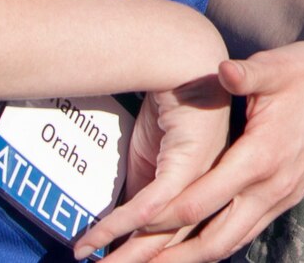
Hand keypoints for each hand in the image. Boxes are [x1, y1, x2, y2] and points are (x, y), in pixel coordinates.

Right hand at [70, 72, 231, 260]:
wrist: (182, 61)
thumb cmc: (169, 108)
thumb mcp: (152, 159)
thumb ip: (144, 191)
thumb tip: (125, 227)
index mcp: (207, 191)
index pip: (180, 237)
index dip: (150, 258)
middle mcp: (209, 189)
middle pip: (172, 243)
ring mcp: (201, 177)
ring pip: (161, 231)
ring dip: (128, 255)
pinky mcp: (186, 163)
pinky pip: (150, 205)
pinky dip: (118, 225)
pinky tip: (94, 239)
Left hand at [108, 35, 303, 261]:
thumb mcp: (278, 66)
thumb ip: (247, 73)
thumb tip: (222, 70)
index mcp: (263, 155)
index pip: (203, 200)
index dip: (160, 219)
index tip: (124, 230)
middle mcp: (272, 185)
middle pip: (213, 240)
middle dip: (168, 258)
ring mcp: (281, 195)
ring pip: (229, 243)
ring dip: (189, 259)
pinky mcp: (286, 196)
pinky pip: (244, 232)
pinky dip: (213, 245)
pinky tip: (189, 250)